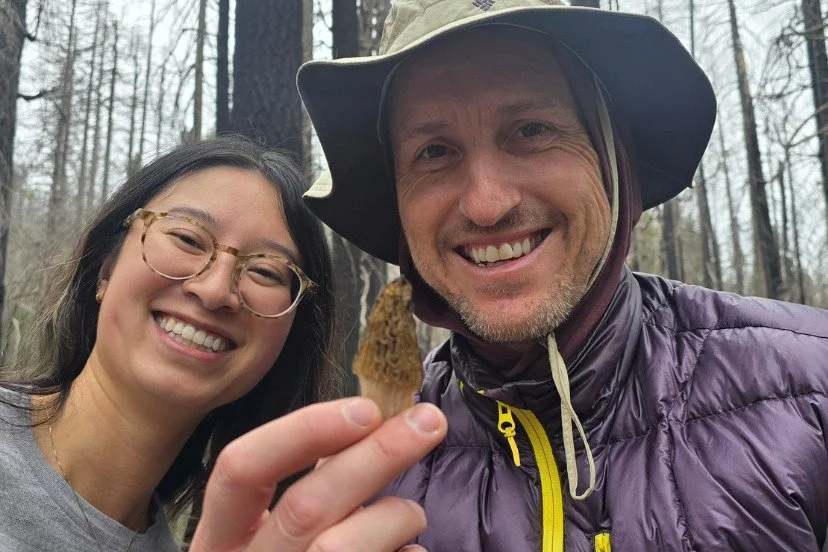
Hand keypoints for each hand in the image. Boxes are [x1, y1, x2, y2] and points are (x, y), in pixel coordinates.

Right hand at [189, 398, 445, 551]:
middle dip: (377, 455)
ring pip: (343, 548)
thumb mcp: (273, 537)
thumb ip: (308, 489)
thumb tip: (365, 428)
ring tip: (410, 514)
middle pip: (307, 505)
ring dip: (395, 516)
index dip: (303, 430)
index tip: (365, 408)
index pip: (241, 468)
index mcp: (222, 540)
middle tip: (430, 421)